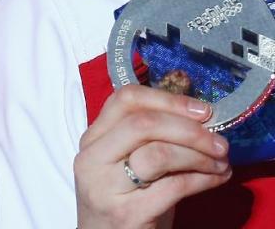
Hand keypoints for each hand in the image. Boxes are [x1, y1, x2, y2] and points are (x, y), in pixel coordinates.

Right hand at [73, 83, 230, 228]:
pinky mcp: (126, 215)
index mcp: (92, 138)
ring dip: (199, 155)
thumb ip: (149, 137)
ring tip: (221, 161)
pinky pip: (173, 187)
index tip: (202, 110)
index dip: (168, 99)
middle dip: (189, 129)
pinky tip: (217, 179)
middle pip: (144, 124)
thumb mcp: (127, 163)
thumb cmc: (125, 203)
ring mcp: (106, 188)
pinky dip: (203, 179)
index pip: (126, 99)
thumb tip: (198, 115)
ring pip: (158, 153)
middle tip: (219, 140)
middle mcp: (92, 159)